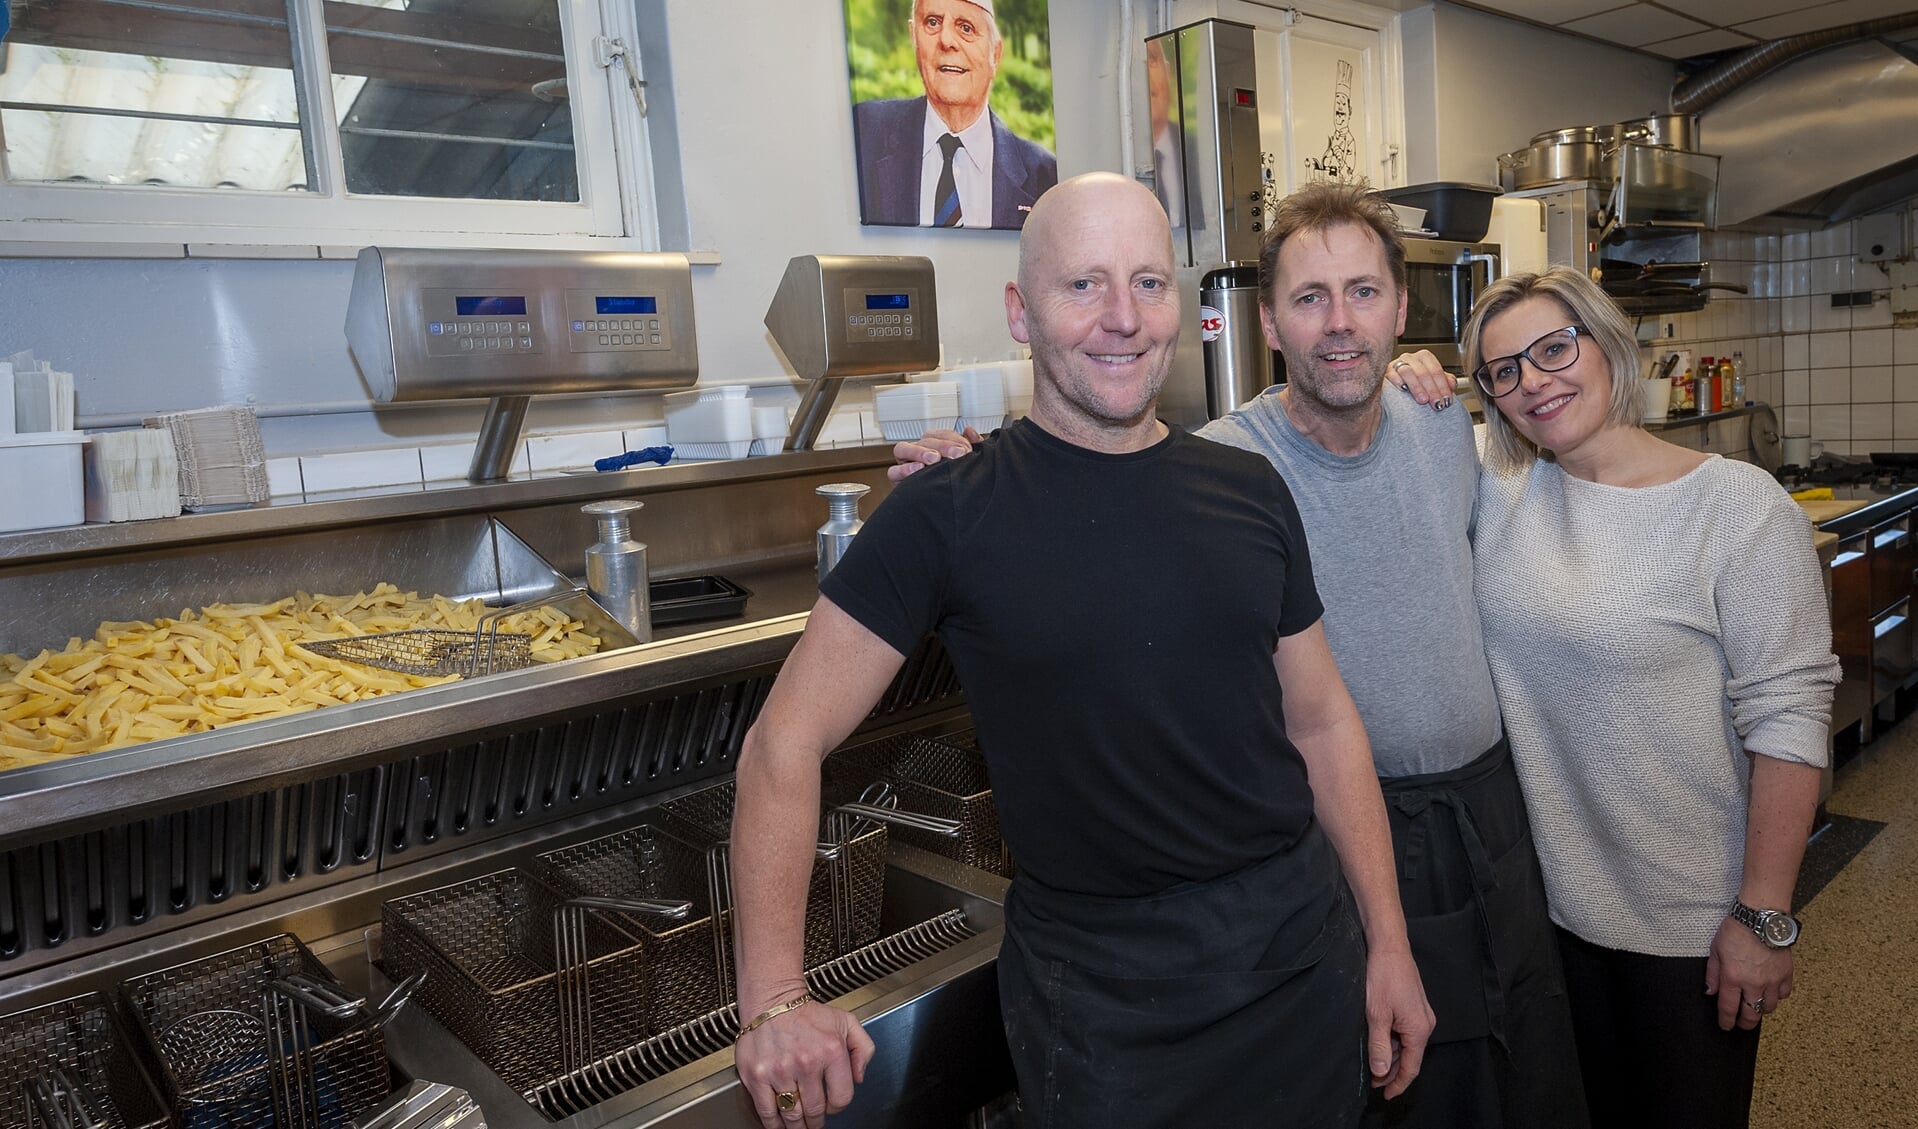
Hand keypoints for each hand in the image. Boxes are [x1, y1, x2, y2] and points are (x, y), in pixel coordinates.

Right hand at [734, 998, 875, 1127]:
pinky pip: (767, 1111)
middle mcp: (806, 1063)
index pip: (841, 1098)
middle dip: (816, 1121)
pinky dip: (774, 1124)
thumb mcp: (846, 1022)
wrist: (772, 1001)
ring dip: (797, 1125)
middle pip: (815, 1110)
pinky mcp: (756, 1076)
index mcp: (830, 1051)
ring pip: (792, 1115)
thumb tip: (859, 1078)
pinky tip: (779, 1124)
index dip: (838, 1107)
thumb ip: (863, 1049)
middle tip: (814, 1121)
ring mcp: (779, 1071)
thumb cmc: (807, 1014)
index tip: (832, 1106)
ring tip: (799, 1125)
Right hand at [887, 427, 980, 481]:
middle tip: (955, 454)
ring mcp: (906, 465)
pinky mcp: (898, 480)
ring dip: (919, 451)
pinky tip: (917, 469)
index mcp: (933, 447)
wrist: (942, 514)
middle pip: (924, 440)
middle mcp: (918, 453)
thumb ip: (968, 446)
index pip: (940, 434)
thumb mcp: (963, 464)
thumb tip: (970, 432)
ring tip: (934, 458)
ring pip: (903, 449)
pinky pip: (894, 471)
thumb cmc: (950, 485)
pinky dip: (904, 469)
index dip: (952, 438)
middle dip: (942, 445)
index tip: (966, 447)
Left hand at [1364, 947, 1434, 1099]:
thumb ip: (1379, 1045)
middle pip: (1409, 1058)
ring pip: (1406, 1045)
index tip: (1385, 1095)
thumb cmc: (1383, 977)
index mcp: (1419, 1030)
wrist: (1389, 948)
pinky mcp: (1414, 1007)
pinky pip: (1405, 1032)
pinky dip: (1392, 1042)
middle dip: (1391, 1072)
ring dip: (1390, 1057)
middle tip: (1372, 1081)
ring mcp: (1421, 1015)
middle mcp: (1425, 1025)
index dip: (1398, 1084)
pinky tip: (1378, 1043)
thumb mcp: (1376, 1014)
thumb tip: (1380, 1072)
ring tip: (1372, 1065)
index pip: (1411, 1067)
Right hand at [1387, 350, 1454, 410]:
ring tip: (1423, 400)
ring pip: (1408, 372)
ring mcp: (1396, 364)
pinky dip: (1398, 381)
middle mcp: (1410, 358)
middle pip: (1423, 372)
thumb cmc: (1418, 386)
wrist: (1398, 392)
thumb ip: (1445, 381)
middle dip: (1432, 390)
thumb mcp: (1434, 383)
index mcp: (1424, 357)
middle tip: (1436, 404)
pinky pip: (1391, 374)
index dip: (1443, 386)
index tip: (1447, 400)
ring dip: (1417, 387)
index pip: (1436, 370)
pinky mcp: (1385, 372)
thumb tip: (1452, 384)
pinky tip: (1404, 389)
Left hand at [1706, 916, 1793, 1030]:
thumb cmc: (1736, 930)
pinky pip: (1784, 994)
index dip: (1726, 1021)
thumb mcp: (1715, 950)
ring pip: (1770, 1007)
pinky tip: (1771, 991)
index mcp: (1733, 977)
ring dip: (1761, 1009)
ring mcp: (1772, 980)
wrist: (1761, 917)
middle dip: (1745, 1023)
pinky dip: (1777, 996)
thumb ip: (1712, 974)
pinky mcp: (1786, 974)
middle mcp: (1754, 983)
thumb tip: (1710, 992)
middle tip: (1741, 1024)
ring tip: (1755, 1005)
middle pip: (1752, 1014)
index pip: (1728, 1008)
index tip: (1725, 1026)